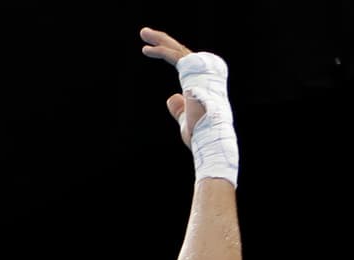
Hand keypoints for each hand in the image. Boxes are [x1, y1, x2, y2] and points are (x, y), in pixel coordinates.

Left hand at [140, 26, 203, 141]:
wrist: (210, 132)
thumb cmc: (201, 131)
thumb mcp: (187, 119)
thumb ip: (179, 107)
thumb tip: (170, 97)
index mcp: (202, 82)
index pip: (184, 63)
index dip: (170, 54)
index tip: (154, 50)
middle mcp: (202, 72)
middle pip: (179, 52)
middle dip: (162, 41)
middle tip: (145, 34)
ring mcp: (198, 69)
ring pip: (176, 49)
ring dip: (158, 39)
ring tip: (143, 33)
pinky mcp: (192, 70)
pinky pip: (174, 56)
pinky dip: (160, 51)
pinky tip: (146, 49)